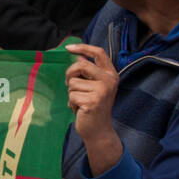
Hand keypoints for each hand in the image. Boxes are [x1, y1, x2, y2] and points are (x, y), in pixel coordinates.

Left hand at [65, 43, 122, 173]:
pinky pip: (71, 96)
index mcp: (111, 74)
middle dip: (70, 74)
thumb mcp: (93, 86)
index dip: (83, 47)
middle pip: (81, 65)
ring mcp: (102, 91)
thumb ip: (88, 72)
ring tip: (81, 102)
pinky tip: (80, 110)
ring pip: (73, 83)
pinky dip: (71, 103)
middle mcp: (109, 81)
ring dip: (71, 93)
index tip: (68, 48)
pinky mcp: (93, 101)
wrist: (98, 130)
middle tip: (71, 85)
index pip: (99, 53)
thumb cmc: (92, 106)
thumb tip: (78, 56)